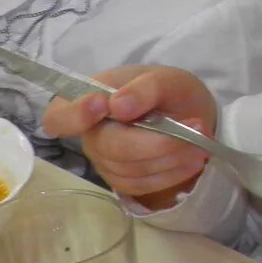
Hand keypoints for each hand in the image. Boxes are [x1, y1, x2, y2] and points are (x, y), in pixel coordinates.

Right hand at [42, 64, 220, 207]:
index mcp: (89, 99)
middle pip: (108, 147)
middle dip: (155, 142)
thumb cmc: (169, 92)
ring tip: (202, 141)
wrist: (188, 115)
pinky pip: (142, 184)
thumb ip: (144, 88)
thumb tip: (117, 106)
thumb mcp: (166, 78)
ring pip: (130, 169)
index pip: (59, 116)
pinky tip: (194, 159)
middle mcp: (90, 134)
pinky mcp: (123, 180)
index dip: (74, 116)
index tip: (102, 105)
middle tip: (195, 128)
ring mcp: (105, 160)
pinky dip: (172, 173)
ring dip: (171, 157)